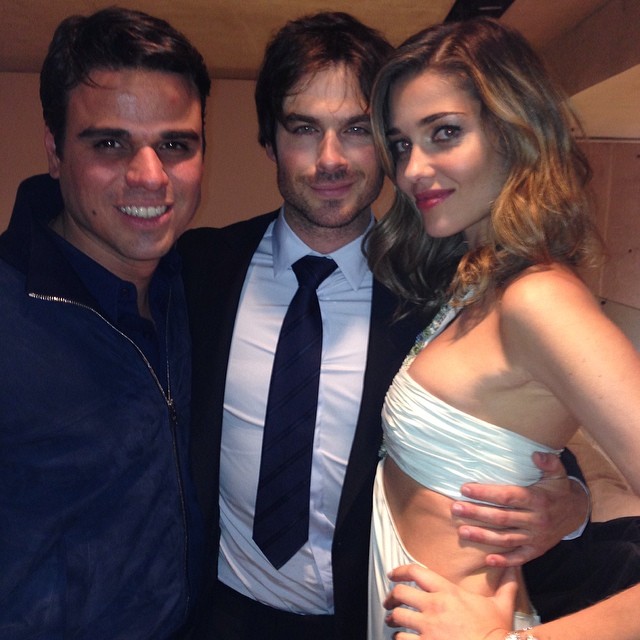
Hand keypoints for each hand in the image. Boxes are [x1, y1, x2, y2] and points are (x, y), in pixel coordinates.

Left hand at [384, 564, 515, 639]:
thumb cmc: (497, 632)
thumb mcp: (502, 605)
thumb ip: (506, 585)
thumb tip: (515, 568)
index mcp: (448, 591)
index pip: (415, 572)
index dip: (400, 571)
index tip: (393, 575)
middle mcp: (435, 606)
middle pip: (400, 594)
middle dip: (391, 598)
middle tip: (389, 603)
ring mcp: (428, 627)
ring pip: (398, 618)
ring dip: (393, 621)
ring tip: (393, 624)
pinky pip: (401, 639)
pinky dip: (400, 639)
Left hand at [452, 452, 588, 566]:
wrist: (577, 512)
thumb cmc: (558, 489)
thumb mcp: (557, 472)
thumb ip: (548, 462)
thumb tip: (536, 454)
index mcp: (537, 500)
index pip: (507, 496)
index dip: (486, 493)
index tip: (465, 488)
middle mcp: (536, 520)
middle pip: (501, 518)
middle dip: (476, 513)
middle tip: (455, 508)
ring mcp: (536, 537)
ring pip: (506, 539)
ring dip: (483, 536)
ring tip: (462, 531)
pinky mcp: (537, 550)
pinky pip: (520, 557)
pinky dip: (505, 561)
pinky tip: (488, 560)